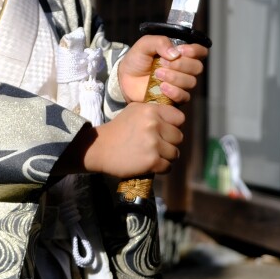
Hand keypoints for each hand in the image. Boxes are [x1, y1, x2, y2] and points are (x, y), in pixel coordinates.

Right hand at [54, 100, 184, 179]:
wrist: (100, 148)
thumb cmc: (118, 128)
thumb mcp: (135, 110)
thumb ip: (154, 111)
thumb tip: (174, 118)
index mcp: (151, 110)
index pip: (179, 118)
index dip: (174, 125)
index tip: (165, 130)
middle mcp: (154, 125)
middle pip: (179, 137)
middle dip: (170, 142)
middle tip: (157, 145)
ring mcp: (154, 144)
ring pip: (175, 153)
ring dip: (166, 156)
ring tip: (152, 155)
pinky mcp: (152, 161)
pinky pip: (168, 167)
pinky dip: (160, 168)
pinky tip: (149, 164)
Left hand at [118, 34, 208, 104]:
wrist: (124, 78)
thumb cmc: (136, 60)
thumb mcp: (145, 44)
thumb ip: (160, 42)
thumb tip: (175, 53)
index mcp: (180, 53)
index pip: (200, 51)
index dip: (195, 51)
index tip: (181, 51)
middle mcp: (183, 68)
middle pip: (197, 67)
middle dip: (181, 64)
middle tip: (162, 63)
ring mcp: (180, 84)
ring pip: (191, 82)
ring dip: (174, 77)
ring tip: (157, 74)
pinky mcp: (174, 97)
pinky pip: (184, 96)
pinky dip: (174, 91)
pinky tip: (161, 87)